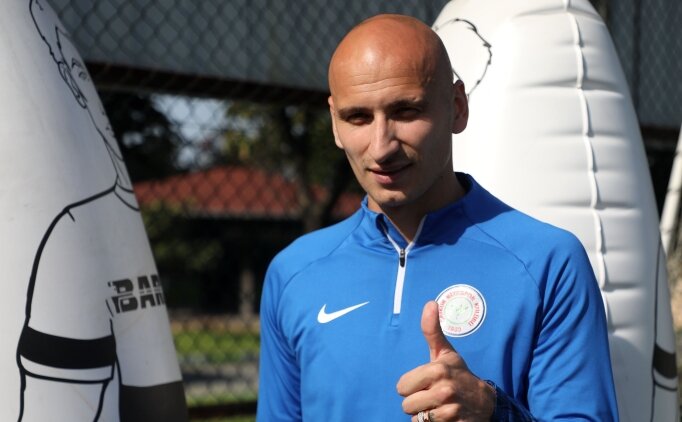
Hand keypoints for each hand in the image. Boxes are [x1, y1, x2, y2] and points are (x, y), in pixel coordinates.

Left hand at [396, 301, 494, 421]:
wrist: (484, 402)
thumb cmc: (459, 374)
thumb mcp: (445, 352)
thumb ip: (432, 330)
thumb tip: (430, 303)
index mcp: (438, 369)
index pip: (401, 386)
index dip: (410, 386)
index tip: (424, 382)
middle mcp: (444, 389)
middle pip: (406, 404)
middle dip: (416, 401)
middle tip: (431, 395)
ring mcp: (449, 409)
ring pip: (415, 418)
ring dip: (423, 414)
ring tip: (437, 405)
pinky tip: (443, 416)